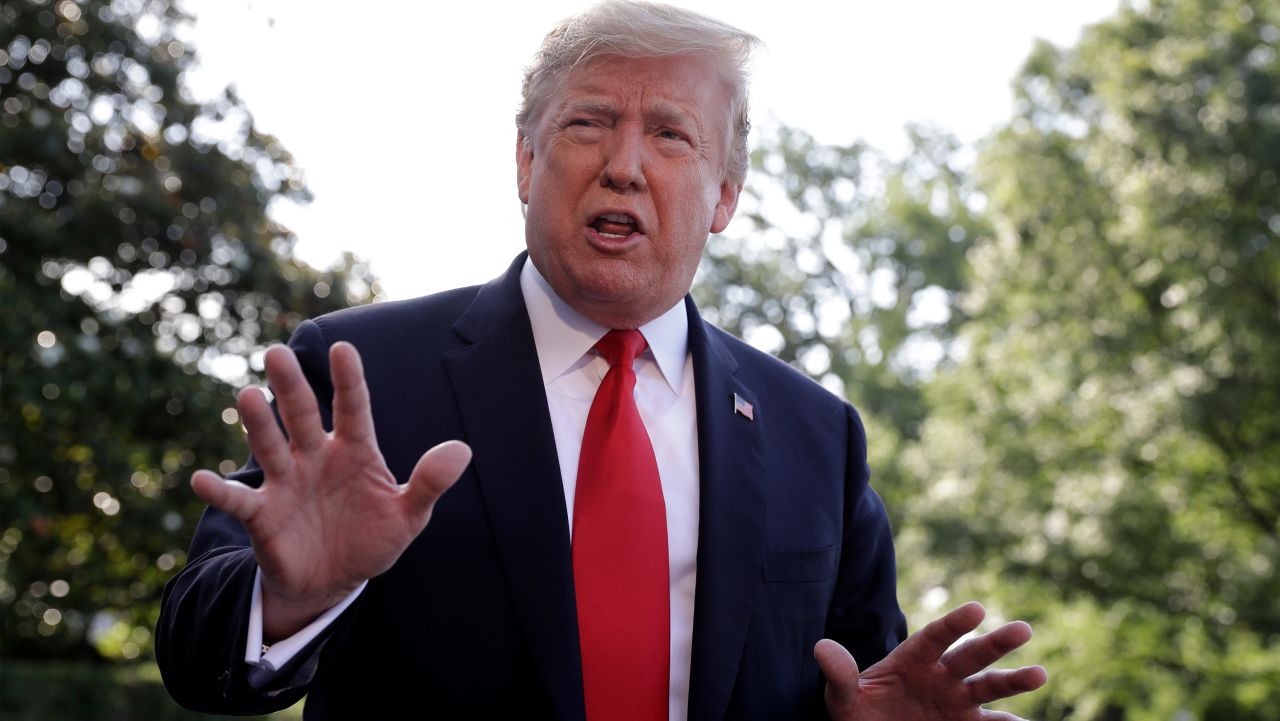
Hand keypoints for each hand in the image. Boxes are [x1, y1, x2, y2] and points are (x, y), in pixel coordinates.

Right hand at [190, 342, 471, 640]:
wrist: (333, 581)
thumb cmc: (372, 538)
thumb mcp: (408, 517)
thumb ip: (430, 483)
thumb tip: (462, 450)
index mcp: (354, 450)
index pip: (353, 408)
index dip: (349, 381)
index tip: (343, 349)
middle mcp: (315, 457)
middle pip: (302, 415)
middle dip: (291, 386)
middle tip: (277, 353)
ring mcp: (286, 482)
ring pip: (270, 446)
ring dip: (258, 423)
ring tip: (248, 395)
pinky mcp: (262, 513)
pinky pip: (238, 500)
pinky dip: (220, 491)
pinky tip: (202, 479)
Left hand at [817, 602, 1046, 720]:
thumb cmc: (858, 714)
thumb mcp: (843, 698)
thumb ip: (840, 675)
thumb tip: (820, 647)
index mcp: (913, 660)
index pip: (934, 637)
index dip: (954, 623)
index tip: (976, 609)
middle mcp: (942, 676)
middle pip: (971, 656)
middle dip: (996, 643)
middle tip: (1023, 629)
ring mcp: (958, 703)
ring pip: (990, 688)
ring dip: (1014, 681)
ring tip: (1039, 673)